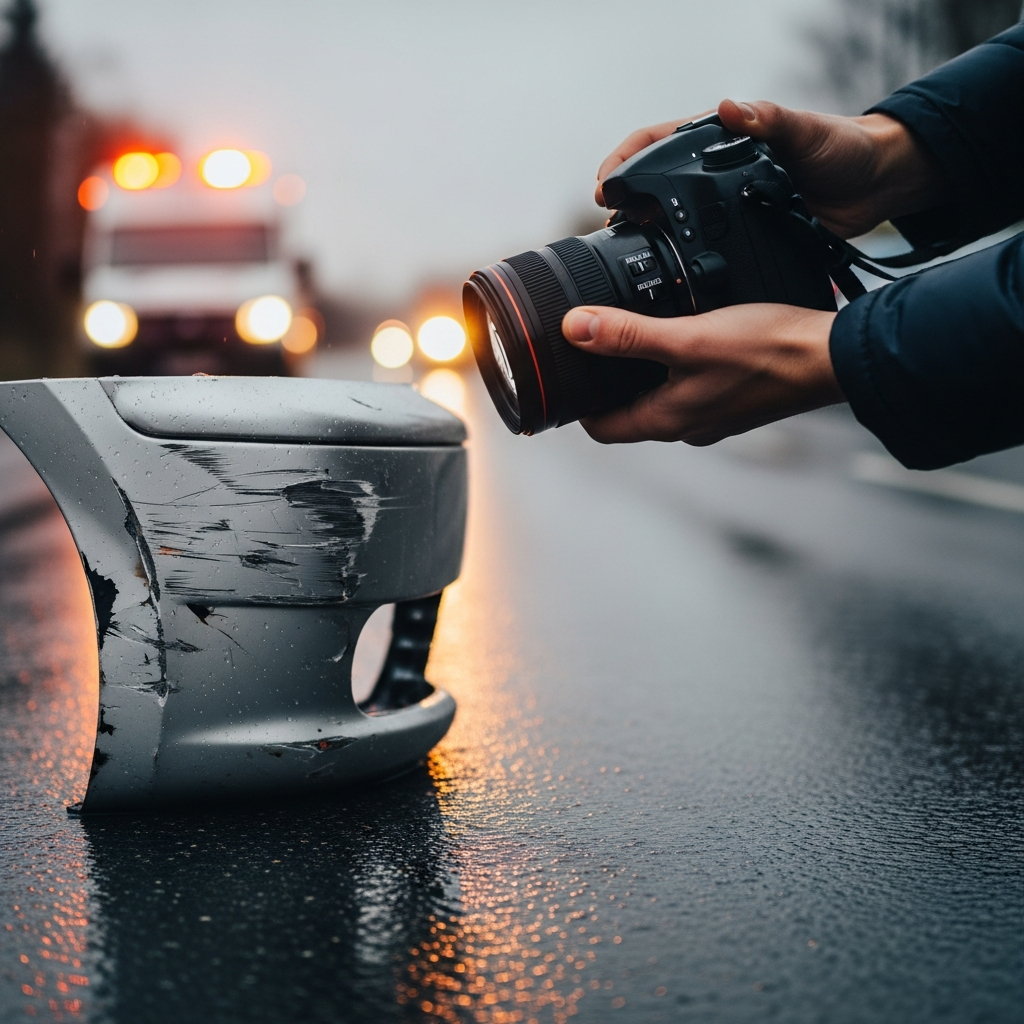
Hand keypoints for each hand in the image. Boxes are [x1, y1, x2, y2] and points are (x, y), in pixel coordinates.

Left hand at [561, 304, 843, 444]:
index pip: (601, 430)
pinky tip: (686, 337)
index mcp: (666, 421)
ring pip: (660, 399)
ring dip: (643, 374)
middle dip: (608, 385)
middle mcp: (686, 427)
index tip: (568, 375)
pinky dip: (677, 368)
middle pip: (628, 413)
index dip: (578, 406)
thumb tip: (575, 329)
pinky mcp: (734, 401)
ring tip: (637, 335)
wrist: (831, 357)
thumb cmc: (766, 351)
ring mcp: (712, 417)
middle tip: (596, 347)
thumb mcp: (687, 337)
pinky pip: (691, 389)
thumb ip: (628, 335)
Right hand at [595, 99, 949, 237]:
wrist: (872, 187)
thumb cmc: (842, 149)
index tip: (606, 186)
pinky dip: (678, 257)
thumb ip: (770, 120)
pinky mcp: (737, 235)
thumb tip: (729, 108)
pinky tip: (667, 273)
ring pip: (670, 216)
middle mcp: (713, 170)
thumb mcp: (805, 131)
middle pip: (652, 183)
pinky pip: (699, 246)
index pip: (656, 142)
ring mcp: (723, 204)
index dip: (624, 161)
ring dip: (644, 231)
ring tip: (625, 249)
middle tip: (609, 225)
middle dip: (624, 202)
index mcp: (720, 137)